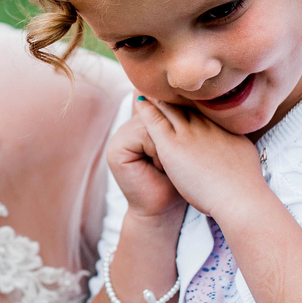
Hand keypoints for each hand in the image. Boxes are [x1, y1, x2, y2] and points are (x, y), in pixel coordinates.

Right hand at [106, 100, 184, 229]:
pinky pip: (143, 135)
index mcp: (143, 122)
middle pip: (156, 111)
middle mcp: (128, 125)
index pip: (161, 105)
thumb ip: (178, 120)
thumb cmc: (181, 180)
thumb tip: (186, 91)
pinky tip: (159, 168)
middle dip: (171, 134)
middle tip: (177, 157)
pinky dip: (156, 152)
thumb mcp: (182, 145)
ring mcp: (119, 137)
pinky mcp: (116, 150)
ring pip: (151, 123)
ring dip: (165, 145)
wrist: (165, 210)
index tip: (185, 145)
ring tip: (168, 165)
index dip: (177, 122)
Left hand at [134, 98, 267, 220]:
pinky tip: (139, 101)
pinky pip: (154, 121)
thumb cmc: (245, 186)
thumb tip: (237, 144)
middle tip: (162, 83)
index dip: (193, 100)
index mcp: (223, 127)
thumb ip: (237, 145)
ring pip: (169, 107)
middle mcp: (206, 124)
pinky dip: (146, 109)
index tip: (185, 93)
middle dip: (175, 93)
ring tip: (147, 85)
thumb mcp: (245, 154)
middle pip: (186, 102)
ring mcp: (188, 133)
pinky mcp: (172, 145)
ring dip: (158, 97)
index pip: (204, 108)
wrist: (239, 197)